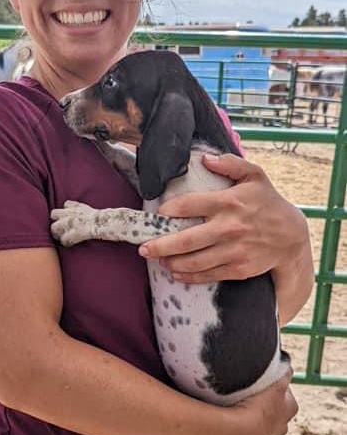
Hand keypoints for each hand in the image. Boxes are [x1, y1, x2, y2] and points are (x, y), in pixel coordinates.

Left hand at [138, 153, 308, 282]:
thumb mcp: (255, 176)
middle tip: (143, 248)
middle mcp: (229, 227)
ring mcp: (233, 251)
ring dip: (171, 262)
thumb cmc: (268, 203)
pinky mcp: (238, 268)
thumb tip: (205, 159)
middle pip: (185, 240)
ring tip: (157, 260)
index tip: (158, 214)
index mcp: (229, 202)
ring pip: (194, 260)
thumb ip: (231, 163)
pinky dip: (188, 275)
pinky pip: (207, 274)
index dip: (168, 210)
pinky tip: (175, 272)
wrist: (291, 238)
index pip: (189, 205)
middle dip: (160, 245)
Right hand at [218, 368, 297, 434]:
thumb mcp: (275, 381)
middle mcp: (282, 427)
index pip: (285, 392)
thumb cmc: (258, 406)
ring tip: (237, 404)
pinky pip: (246, 432)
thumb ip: (283, 372)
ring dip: (252, 414)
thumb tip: (286, 365)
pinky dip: (241, 425)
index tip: (262, 380)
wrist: (237, 432)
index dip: (273, 384)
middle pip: (274, 408)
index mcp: (291, 409)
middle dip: (264, 401)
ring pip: (260, 422)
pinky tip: (233, 417)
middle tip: (249, 391)